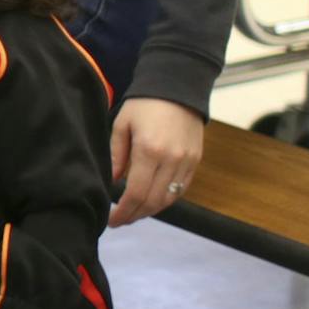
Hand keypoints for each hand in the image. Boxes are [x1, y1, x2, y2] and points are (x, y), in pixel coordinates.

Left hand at [109, 97, 204, 225]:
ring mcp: (187, 162)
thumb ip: (116, 156)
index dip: (124, 212)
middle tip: (121, 220)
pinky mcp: (196, 161)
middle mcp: (171, 160)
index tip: (112, 221)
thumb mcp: (121, 125)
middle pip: (154, 201)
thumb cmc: (143, 104)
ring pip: (170, 199)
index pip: (136, 193)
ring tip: (134, 213)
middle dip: (135, 215)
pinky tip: (152, 200)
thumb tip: (112, 182)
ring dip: (150, 210)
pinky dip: (166, 199)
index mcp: (149, 151)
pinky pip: (181, 189)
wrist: (177, 87)